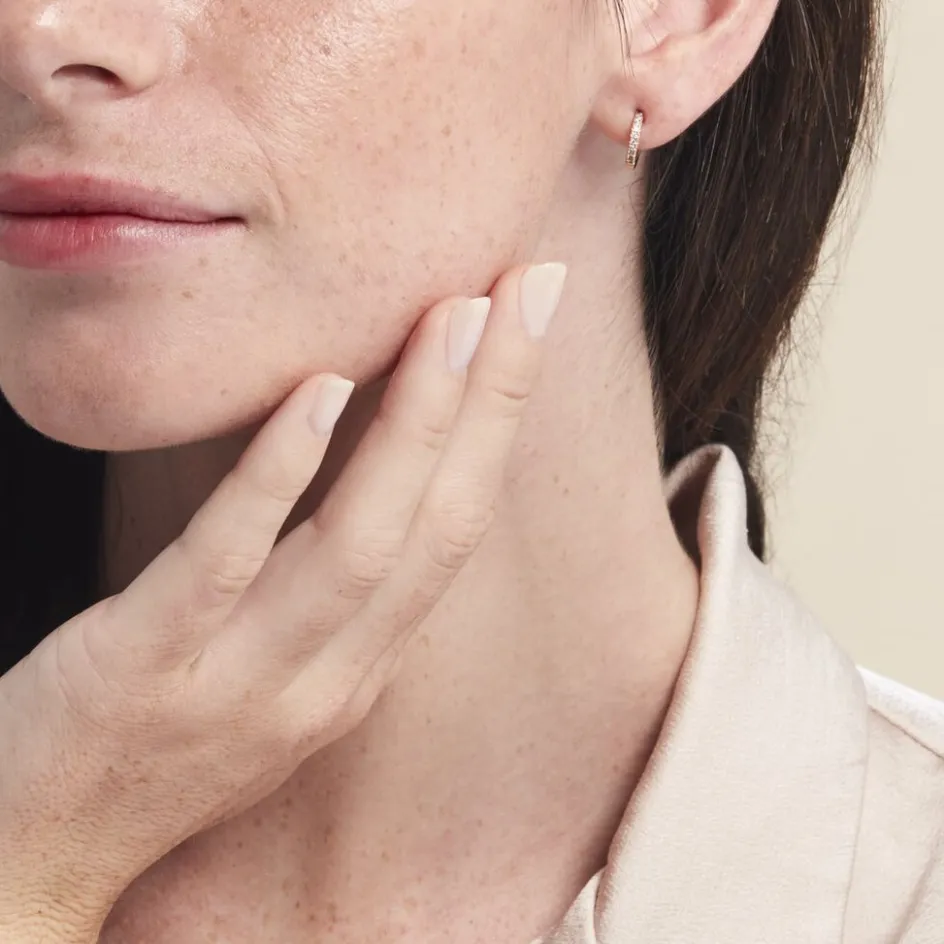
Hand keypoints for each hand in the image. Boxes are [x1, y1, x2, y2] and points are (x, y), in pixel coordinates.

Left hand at [0, 262, 566, 942]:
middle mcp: (329, 679)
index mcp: (362, 668)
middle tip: (528, 290)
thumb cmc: (165, 741)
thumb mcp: (278, 673)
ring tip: (453, 319)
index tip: (529, 322)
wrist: (41, 854)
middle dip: (494, 402)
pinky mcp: (148, 667)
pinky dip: (282, 473)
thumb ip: (332, 589)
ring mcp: (246, 681)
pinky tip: (319, 392)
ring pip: (361, 544)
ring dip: (417, 424)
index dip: (503, 423)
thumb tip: (374, 476)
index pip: (457, 530)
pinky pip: (229, 561)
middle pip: (438, 526)